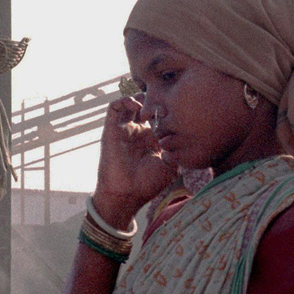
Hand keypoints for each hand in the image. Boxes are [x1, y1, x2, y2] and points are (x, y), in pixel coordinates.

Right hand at [93, 97, 176, 225]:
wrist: (126, 194)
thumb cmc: (147, 184)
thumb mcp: (170, 165)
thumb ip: (176, 148)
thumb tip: (183, 135)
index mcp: (151, 140)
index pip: (158, 117)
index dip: (167, 110)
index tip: (176, 111)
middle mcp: (137, 133)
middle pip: (144, 107)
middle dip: (154, 101)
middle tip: (163, 105)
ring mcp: (124, 130)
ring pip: (129, 104)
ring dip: (139, 99)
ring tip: (149, 105)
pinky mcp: (111, 130)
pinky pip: (113, 107)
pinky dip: (124, 100)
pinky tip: (136, 105)